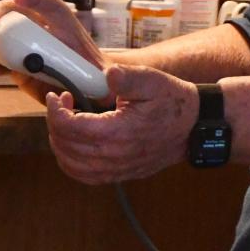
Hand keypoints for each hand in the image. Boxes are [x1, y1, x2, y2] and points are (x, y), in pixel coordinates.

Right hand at [0, 0, 106, 105]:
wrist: (86, 90)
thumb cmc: (98, 77)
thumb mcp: (108, 70)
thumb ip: (114, 73)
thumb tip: (113, 75)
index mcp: (62, 24)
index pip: (48, 4)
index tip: (19, 0)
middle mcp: (42, 32)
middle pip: (16, 14)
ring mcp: (29, 48)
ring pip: (4, 36)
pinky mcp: (21, 66)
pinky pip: (3, 59)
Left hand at [46, 65, 197, 184]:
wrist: (194, 127)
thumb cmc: (173, 102)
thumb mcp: (153, 81)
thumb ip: (128, 77)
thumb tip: (108, 74)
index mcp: (117, 133)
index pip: (69, 127)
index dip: (55, 111)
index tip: (58, 96)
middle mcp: (114, 156)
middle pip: (65, 147)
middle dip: (55, 123)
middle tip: (62, 104)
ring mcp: (116, 169)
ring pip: (70, 165)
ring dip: (60, 143)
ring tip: (66, 122)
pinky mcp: (120, 175)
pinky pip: (84, 176)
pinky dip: (71, 162)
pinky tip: (74, 144)